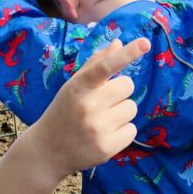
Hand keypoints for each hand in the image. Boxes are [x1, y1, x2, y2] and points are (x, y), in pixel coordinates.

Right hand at [29, 38, 149, 176]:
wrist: (47, 150)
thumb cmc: (65, 110)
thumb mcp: (75, 85)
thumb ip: (97, 63)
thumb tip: (119, 43)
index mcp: (78, 86)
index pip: (105, 66)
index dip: (126, 54)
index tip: (145, 43)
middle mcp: (88, 106)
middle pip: (128, 86)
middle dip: (119, 92)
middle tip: (101, 102)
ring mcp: (97, 129)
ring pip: (132, 108)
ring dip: (121, 112)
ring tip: (100, 120)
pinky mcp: (106, 148)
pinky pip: (132, 130)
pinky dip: (122, 131)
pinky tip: (104, 135)